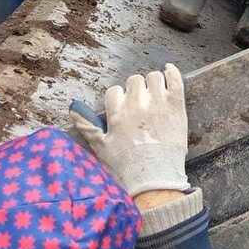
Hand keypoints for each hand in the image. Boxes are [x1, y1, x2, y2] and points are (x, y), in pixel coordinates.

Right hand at [69, 63, 189, 196]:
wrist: (155, 179)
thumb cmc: (126, 167)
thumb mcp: (101, 148)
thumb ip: (87, 126)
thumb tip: (73, 110)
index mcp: (117, 113)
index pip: (114, 91)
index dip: (118, 98)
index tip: (123, 105)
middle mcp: (136, 104)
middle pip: (134, 80)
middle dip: (135, 88)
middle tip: (139, 100)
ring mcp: (158, 103)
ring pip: (154, 77)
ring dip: (153, 82)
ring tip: (154, 92)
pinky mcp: (176, 106)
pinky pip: (175, 80)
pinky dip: (172, 72)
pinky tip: (169, 70)